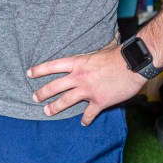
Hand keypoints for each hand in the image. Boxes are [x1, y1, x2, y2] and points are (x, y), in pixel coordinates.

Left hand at [26, 40, 144, 125]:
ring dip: (55, 107)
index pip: (52, 66)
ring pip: (66, 101)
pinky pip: (89, 113)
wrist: (133, 65)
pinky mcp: (100, 101)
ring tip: (47, 111)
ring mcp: (88, 90)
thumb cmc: (119, 54)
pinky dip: (86, 119)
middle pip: (54, 86)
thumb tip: (105, 39)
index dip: (39, 70)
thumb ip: (96, 50)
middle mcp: (79, 77)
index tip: (29, 73)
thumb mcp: (102, 48)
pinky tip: (83, 123)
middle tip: (34, 98)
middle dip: (42, 93)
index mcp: (78, 63)